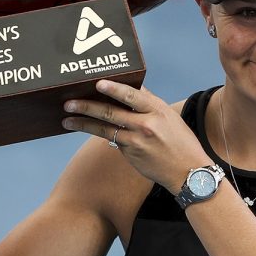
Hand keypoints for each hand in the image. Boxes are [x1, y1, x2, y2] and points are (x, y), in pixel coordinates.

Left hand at [62, 80, 211, 192]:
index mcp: (157, 110)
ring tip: (67, 120)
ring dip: (83, 124)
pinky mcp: (130, 155)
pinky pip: (113, 141)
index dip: (114, 88)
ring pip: (104, 129)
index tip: (97, 83)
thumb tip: (131, 89)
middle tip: (69, 103)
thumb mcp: (170, 117)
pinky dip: (102, 135)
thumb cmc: (181, 142)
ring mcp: (136, 141)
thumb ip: (150, 104)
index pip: (132, 95)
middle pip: (110, 112)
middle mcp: (145, 124)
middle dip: (86, 106)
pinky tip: (90, 130)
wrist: (189, 172)